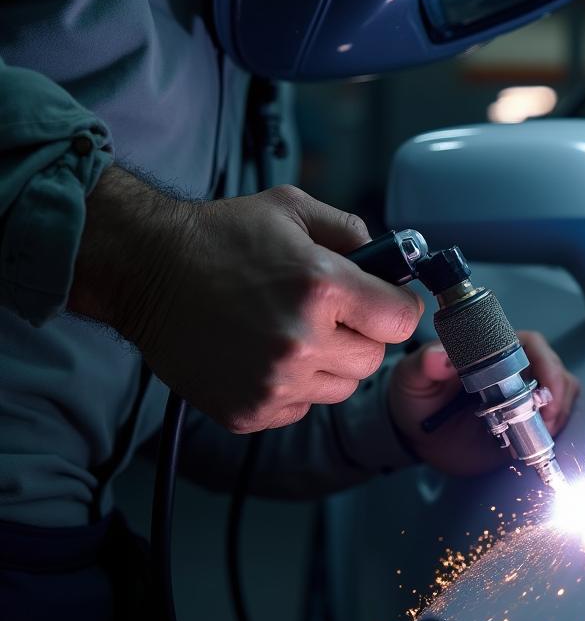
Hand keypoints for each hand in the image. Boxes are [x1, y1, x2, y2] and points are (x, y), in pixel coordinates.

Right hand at [71, 170, 422, 431]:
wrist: (146, 270)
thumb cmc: (220, 236)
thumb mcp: (292, 209)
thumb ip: (352, 232)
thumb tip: (392, 260)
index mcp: (322, 287)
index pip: (402, 320)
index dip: (397, 308)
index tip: (383, 303)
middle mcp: (302, 341)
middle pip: (374, 359)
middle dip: (361, 336)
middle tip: (329, 315)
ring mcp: (274, 382)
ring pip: (339, 388)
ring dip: (328, 365)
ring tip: (291, 333)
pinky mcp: (249, 411)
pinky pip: (299, 409)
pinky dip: (291, 388)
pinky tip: (263, 355)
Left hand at [388, 330, 579, 475]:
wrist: (419, 436)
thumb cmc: (418, 397)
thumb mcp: (413, 378)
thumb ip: (424, 364)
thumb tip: (439, 356)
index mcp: (493, 350)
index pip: (532, 345)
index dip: (545, 363)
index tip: (542, 389)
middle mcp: (516, 370)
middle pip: (555, 370)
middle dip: (557, 394)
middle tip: (545, 418)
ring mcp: (526, 397)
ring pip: (563, 394)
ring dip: (560, 413)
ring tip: (543, 432)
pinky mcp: (529, 424)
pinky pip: (557, 421)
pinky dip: (558, 431)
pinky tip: (543, 442)